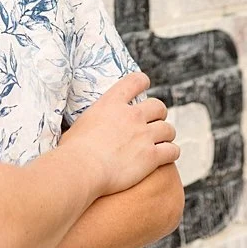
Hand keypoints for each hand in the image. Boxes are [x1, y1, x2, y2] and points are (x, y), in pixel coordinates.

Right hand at [67, 71, 179, 195]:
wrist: (84, 167)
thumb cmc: (74, 150)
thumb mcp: (80, 124)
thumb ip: (91, 122)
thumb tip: (84, 128)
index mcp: (112, 102)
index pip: (134, 81)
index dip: (143, 81)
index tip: (146, 83)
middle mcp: (131, 115)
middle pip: (158, 106)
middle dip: (159, 114)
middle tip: (155, 122)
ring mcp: (143, 135)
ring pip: (168, 129)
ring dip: (167, 134)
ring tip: (164, 141)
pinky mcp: (151, 156)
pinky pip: (172, 150)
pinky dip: (172, 152)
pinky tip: (169, 155)